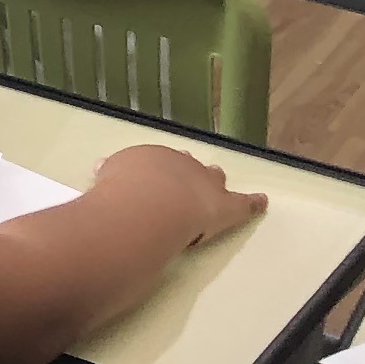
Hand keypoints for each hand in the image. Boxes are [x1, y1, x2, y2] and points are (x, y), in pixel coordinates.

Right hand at [94, 140, 268, 247]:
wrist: (150, 202)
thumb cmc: (123, 189)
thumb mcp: (107, 176)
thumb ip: (109, 173)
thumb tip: (102, 169)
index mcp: (153, 157)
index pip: (160, 160)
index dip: (160, 168)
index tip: (156, 174)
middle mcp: (181, 164)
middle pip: (189, 164)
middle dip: (190, 167)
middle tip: (190, 169)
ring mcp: (206, 183)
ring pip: (214, 178)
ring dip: (215, 179)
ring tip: (218, 176)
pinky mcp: (226, 206)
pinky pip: (244, 204)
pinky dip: (253, 202)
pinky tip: (262, 200)